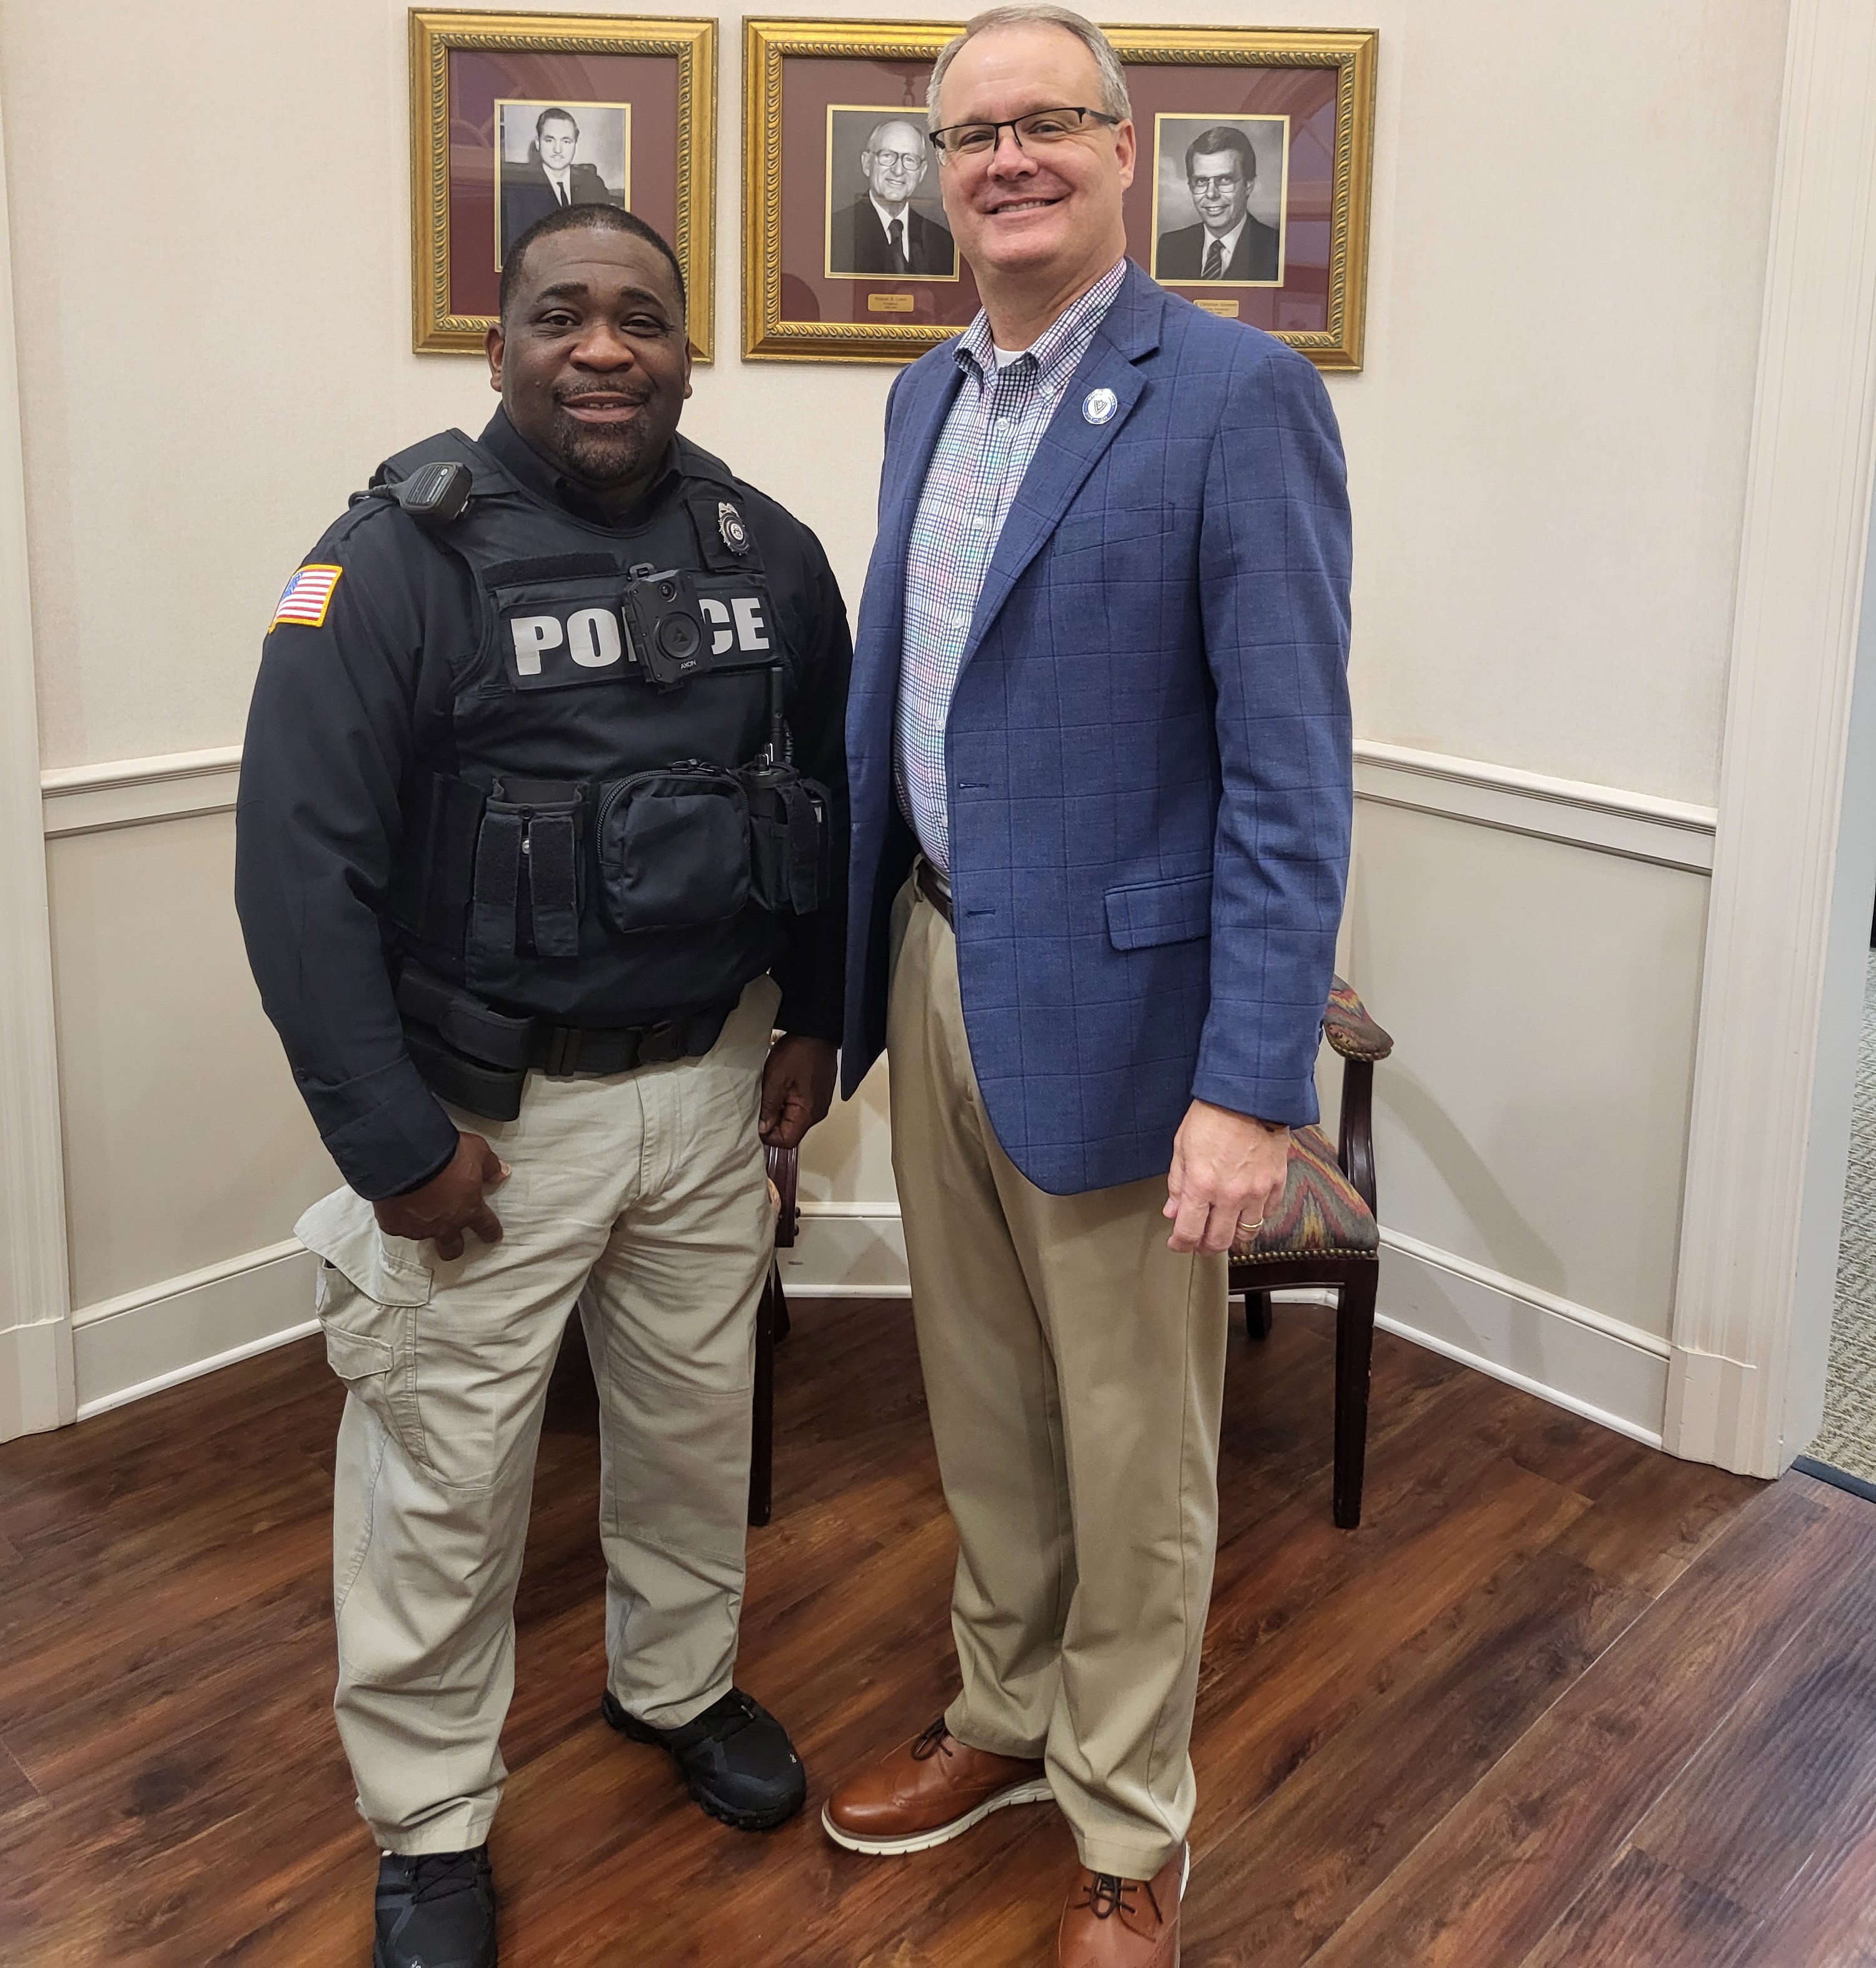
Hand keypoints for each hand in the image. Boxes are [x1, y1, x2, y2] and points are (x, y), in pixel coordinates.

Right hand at [374, 1131, 509, 1260]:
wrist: (407, 1156)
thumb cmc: (444, 1154)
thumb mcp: (477, 1151)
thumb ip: (489, 1165)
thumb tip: (500, 1172)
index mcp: (469, 1209)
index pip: (486, 1227)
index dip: (491, 1232)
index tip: (491, 1235)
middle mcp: (445, 1225)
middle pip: (452, 1249)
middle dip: (454, 1246)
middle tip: (453, 1241)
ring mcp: (418, 1228)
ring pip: (423, 1237)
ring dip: (423, 1226)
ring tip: (417, 1208)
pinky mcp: (394, 1224)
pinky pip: (397, 1226)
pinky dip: (398, 1216)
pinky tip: (396, 1204)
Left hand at [760, 1036, 837, 1148]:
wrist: (817, 1030)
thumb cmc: (799, 1051)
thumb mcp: (775, 1080)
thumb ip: (769, 1108)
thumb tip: (763, 1128)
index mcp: (808, 1113)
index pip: (786, 1142)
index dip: (768, 1136)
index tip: (756, 1122)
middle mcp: (817, 1113)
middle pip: (791, 1132)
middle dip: (773, 1122)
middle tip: (761, 1104)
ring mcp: (819, 1103)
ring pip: (794, 1119)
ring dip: (779, 1111)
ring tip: (771, 1093)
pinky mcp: (818, 1094)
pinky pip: (800, 1107)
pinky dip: (787, 1102)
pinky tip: (781, 1087)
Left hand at [1164, 1099, 1289, 1254]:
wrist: (1249, 1094)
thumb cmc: (1213, 1114)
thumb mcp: (1182, 1146)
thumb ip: (1177, 1184)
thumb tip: (1174, 1211)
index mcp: (1202, 1185)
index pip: (1190, 1232)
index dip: (1181, 1244)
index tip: (1178, 1243)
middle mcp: (1230, 1194)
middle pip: (1219, 1241)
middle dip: (1205, 1246)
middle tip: (1199, 1241)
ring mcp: (1257, 1191)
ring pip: (1246, 1234)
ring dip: (1232, 1235)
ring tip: (1224, 1226)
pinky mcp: (1276, 1183)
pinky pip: (1267, 1214)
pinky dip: (1255, 1217)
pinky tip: (1246, 1208)